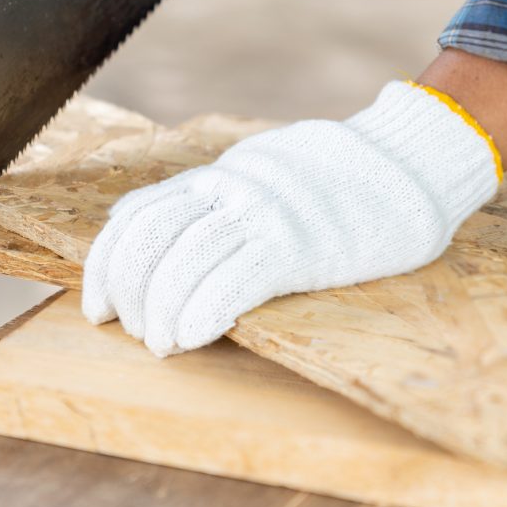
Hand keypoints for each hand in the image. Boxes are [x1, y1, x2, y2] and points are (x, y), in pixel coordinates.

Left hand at [81, 81, 501, 356]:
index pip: (134, 218)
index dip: (104, 267)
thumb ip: (204, 195)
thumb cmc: (332, 179)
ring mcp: (262, 215)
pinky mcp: (297, 245)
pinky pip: (233, 282)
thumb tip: (140, 218)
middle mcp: (228, 190)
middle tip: (135, 332)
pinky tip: (190, 338)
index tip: (97, 307)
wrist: (409, 162)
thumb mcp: (256, 170)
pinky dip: (202, 314)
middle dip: (130, 295)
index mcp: (214, 176)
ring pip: (184, 264)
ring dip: (161, 313)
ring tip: (160, 344)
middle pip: (149, 243)